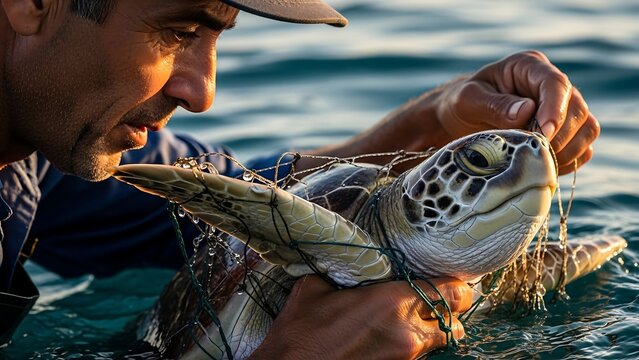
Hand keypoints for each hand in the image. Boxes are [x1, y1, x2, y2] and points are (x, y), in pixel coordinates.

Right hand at [250, 275, 471, 359]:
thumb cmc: (299, 333)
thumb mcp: (315, 288)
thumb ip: (343, 274)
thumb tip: (349, 265)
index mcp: (392, 302)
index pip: (450, 291)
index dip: (455, 284)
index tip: (450, 278)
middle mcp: (407, 331)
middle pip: (457, 320)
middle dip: (452, 309)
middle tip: (440, 299)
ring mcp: (405, 358)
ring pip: (443, 342)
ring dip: (437, 329)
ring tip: (419, 319)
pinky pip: (422, 355)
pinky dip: (419, 344)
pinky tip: (398, 335)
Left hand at [433, 50, 599, 174]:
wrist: (460, 119)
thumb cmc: (460, 104)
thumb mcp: (467, 101)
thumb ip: (494, 105)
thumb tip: (526, 111)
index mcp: (529, 67)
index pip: (555, 84)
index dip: (555, 110)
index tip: (544, 134)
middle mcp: (550, 85)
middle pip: (577, 108)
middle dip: (560, 135)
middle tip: (533, 154)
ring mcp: (561, 108)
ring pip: (587, 128)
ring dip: (568, 150)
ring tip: (538, 162)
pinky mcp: (564, 132)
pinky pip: (583, 148)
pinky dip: (570, 162)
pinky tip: (544, 168)